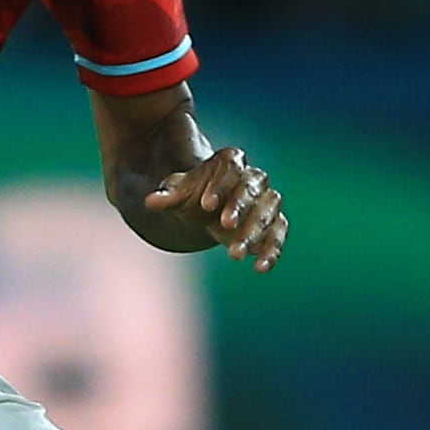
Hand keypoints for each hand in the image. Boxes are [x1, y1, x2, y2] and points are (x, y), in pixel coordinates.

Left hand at [143, 147, 288, 270]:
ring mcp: (266, 201)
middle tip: (225, 224)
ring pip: (268, 212)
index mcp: (230, 162)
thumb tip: (150, 202)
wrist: (209, 210)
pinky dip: (273, 250)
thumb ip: (168, 197)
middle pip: (252, 188)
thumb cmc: (195, 196)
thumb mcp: (179, 195)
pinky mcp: (274, 224)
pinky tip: (260, 267)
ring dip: (255, 232)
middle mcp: (253, 178)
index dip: (221, 185)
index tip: (207, 205)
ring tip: (234, 254)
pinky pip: (279, 234)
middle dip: (240, 206)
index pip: (231, 167)